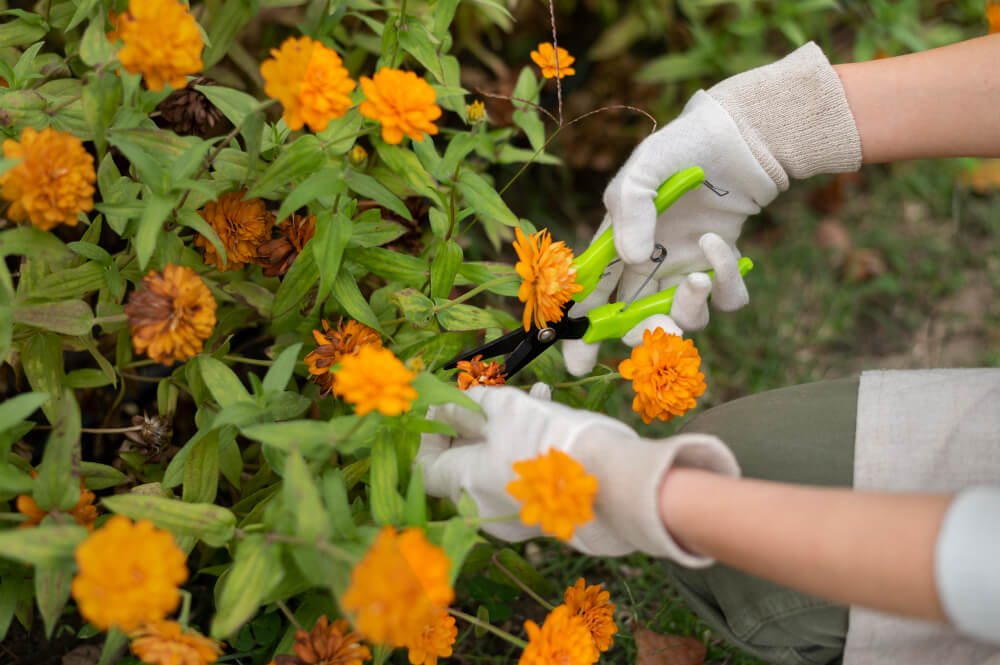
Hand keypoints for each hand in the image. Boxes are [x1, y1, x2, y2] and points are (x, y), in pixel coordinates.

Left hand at [416, 385, 739, 564]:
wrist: (616, 482)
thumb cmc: (550, 440)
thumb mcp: (502, 408)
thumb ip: (466, 406)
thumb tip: (443, 407)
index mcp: (463, 486)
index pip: (425, 465)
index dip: (429, 431)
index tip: (444, 405)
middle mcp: (482, 507)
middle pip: (463, 462)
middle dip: (474, 422)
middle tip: (492, 391)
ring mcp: (514, 515)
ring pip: (495, 464)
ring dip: (505, 427)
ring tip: (531, 393)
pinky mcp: (544, 514)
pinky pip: (522, 477)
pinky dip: (526, 447)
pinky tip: (550, 413)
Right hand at [565, 42, 863, 375]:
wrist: (742, 135)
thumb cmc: (684, 147)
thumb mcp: (645, 168)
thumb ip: (630, 209)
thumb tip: (633, 257)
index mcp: (618, 245)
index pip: (591, 295)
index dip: (580, 330)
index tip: (575, 360)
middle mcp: (649, 265)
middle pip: (634, 320)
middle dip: (641, 336)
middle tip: (657, 331)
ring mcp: (687, 269)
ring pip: (682, 319)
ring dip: (688, 309)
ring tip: (697, 280)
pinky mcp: (723, 269)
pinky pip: (726, 300)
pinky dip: (725, 281)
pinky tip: (720, 245)